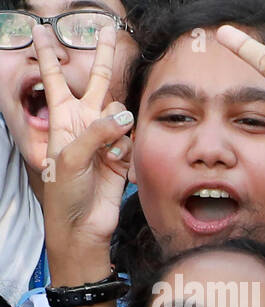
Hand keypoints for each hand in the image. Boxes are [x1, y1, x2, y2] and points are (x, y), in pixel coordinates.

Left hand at [34, 24, 131, 255]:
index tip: (41, 31)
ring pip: (120, 114)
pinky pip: (132, 139)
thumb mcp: (72, 157)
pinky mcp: (123, 155)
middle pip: (97, 83)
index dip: (48, 56)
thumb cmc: (66, 192)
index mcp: (63, 120)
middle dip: (103, 57)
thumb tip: (123, 116)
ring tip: (108, 152)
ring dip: (118, 128)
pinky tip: (118, 164)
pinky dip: (127, 149)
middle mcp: (85, 124)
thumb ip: (98, 132)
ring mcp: (106, 139)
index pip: (55, 80)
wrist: (84, 225)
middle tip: (108, 30)